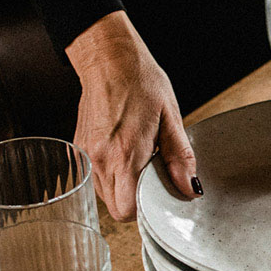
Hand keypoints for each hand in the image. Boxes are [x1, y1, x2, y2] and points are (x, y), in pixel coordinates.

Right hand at [65, 11, 198, 220]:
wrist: (109, 59)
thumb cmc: (142, 83)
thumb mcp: (171, 118)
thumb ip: (181, 158)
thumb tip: (191, 189)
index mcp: (125, 154)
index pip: (127, 210)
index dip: (144, 212)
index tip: (159, 200)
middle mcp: (100, 159)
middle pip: (115, 208)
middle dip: (135, 203)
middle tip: (153, 180)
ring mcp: (86, 155)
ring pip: (104, 195)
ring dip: (123, 189)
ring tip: (139, 162)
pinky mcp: (79, 148)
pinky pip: (95, 177)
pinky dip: (111, 176)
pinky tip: (124, 155)